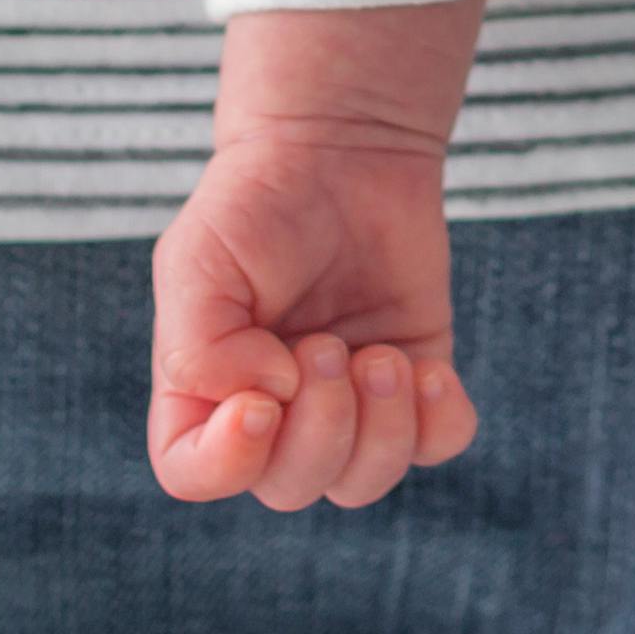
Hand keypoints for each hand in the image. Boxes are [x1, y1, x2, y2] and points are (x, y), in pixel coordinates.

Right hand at [151, 0, 487, 510]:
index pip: (197, 474)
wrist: (340, 147)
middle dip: (320, 424)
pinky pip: (437, 446)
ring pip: (364, 481)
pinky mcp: (413, 381)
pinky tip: (428, 370)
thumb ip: (200, 348)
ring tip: (380, 355)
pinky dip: (439, 422)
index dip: (229, 461)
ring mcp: (348, 403)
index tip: (262, 400)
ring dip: (380, 428)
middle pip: (291, 486)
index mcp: (206, 391)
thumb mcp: (196, 259)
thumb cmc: (255, 203)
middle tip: (325, 343)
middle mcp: (276, 413)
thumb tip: (269, 401)